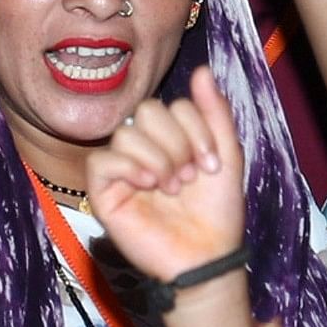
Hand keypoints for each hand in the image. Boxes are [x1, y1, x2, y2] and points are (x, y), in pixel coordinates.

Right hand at [85, 67, 247, 285]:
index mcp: (170, 139)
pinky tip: (149, 185)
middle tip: (189, 177)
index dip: (196, 130)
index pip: (172, 106)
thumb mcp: (226, 156)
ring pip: (126, 135)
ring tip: (172, 187)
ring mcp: (122, 172)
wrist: (208, 255)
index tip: (211, 165)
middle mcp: (144, 150)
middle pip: (147, 113)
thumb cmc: (216, 211)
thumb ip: (214, 113)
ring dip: (157, 159)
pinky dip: (128, 168)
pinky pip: (100, 161)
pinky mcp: (103, 194)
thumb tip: (203, 70)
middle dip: (176, 143)